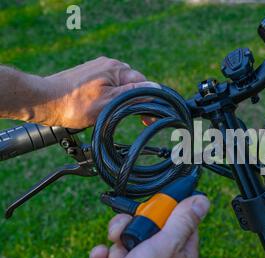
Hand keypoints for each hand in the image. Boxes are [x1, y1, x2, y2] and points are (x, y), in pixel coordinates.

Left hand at [40, 56, 156, 128]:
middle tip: (139, 120)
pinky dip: (112, 96)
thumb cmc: (75, 105)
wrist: (44, 101)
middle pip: (133, 84)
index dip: (149, 101)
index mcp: (116, 69)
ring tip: (118, 114)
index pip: (143, 83)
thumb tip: (155, 88)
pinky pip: (109, 85)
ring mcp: (97, 69)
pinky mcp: (89, 75)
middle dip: (137, 100)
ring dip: (124, 99)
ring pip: (121, 85)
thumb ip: (133, 94)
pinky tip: (106, 107)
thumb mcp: (110, 103)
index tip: (149, 118)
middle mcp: (108, 64)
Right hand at [90, 195, 209, 257]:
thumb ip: (183, 221)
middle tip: (130, 231)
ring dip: (117, 245)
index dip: (166, 211)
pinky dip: (103, 257)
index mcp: (181, 255)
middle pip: (148, 229)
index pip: (180, 223)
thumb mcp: (167, 246)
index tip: (156, 206)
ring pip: (126, 241)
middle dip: (134, 226)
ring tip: (119, 257)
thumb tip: (202, 201)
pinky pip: (109, 257)